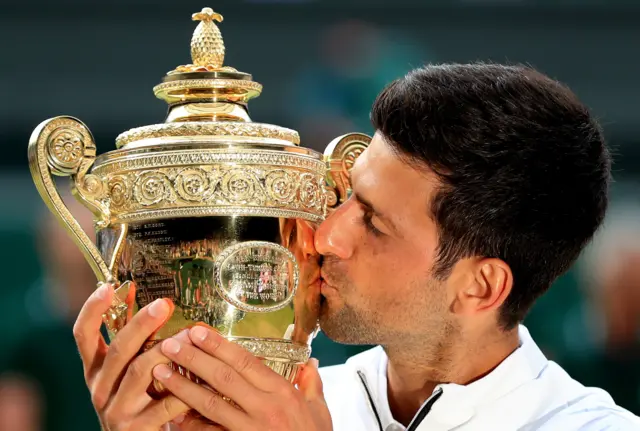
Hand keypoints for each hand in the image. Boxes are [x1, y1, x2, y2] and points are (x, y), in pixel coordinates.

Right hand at [73, 282, 190, 429]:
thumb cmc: (140, 403)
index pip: (83, 336)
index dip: (92, 310)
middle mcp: (100, 389)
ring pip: (140, 373)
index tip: (108, 286)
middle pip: (118, 350)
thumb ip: (136, 345)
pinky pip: (165, 404)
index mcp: (95, 371)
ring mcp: (116, 411)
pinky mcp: (136, 429)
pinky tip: (202, 378)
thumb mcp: (130, 373)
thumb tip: (151, 301)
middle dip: (141, 324)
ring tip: (188, 335)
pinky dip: (184, 388)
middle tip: (164, 304)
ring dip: (167, 350)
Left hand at [152, 326, 332, 430]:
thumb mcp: (319, 411)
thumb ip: (311, 385)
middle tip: (171, 344)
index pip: (246, 362)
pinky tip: (171, 414)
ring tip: (162, 371)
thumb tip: (309, 363)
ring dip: (183, 386)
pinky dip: (190, 424)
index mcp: (282, 393)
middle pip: (223, 378)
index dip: (219, 345)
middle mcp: (265, 408)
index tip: (199, 332)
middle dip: (195, 359)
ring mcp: (249, 430)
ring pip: (211, 404)